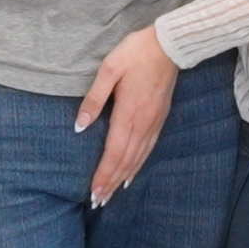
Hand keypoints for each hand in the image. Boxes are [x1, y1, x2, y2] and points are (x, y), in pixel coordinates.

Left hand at [72, 27, 179, 208]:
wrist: (169, 45)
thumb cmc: (135, 53)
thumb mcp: (108, 69)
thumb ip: (94, 99)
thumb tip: (79, 126)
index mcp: (128, 114)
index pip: (114, 153)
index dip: (103, 175)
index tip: (93, 192)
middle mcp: (143, 124)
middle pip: (125, 161)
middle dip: (110, 183)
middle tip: (98, 201)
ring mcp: (153, 123)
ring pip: (137, 158)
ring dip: (122, 178)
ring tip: (111, 195)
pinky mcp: (159, 119)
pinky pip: (148, 150)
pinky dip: (137, 166)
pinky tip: (131, 175)